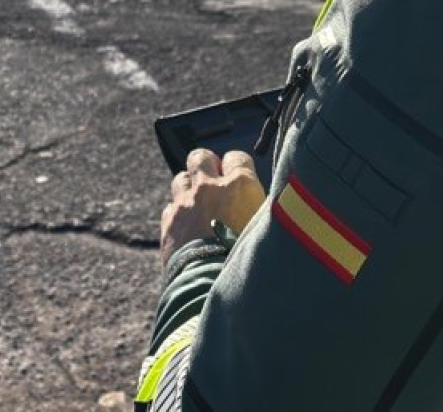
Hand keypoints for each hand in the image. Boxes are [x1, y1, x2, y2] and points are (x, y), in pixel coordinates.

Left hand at [159, 149, 266, 263]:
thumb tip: (272, 206)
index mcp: (239, 186)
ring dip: (190, 187)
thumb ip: (265, 211)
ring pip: (181, 178)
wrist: (210, 286)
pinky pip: (170, 207)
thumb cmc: (249, 261)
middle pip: (200, 156)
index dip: (239, 167)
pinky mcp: (169, 223)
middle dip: (206, 165)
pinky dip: (179, 213)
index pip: (237, 158)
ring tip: (200, 204)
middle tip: (214, 180)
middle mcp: (208, 188)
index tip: (241, 178)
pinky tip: (188, 226)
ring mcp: (185, 204)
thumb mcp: (267, 230)